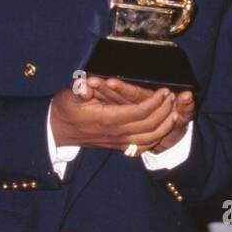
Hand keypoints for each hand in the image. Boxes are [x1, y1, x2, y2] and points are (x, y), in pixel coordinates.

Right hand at [49, 77, 178, 154]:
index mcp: (107, 119)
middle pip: (149, 125)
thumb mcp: (68, 96)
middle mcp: (116, 133)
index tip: (164, 90)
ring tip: (174, 111)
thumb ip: (79, 90)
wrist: (57, 132)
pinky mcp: (118, 146)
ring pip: (149, 138)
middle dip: (164, 110)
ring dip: (164, 125)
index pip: (139, 111)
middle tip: (173, 96)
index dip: (154, 101)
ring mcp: (118, 141)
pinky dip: (156, 138)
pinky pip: (142, 146)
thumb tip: (85, 84)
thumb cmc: (64, 110)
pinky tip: (163, 128)